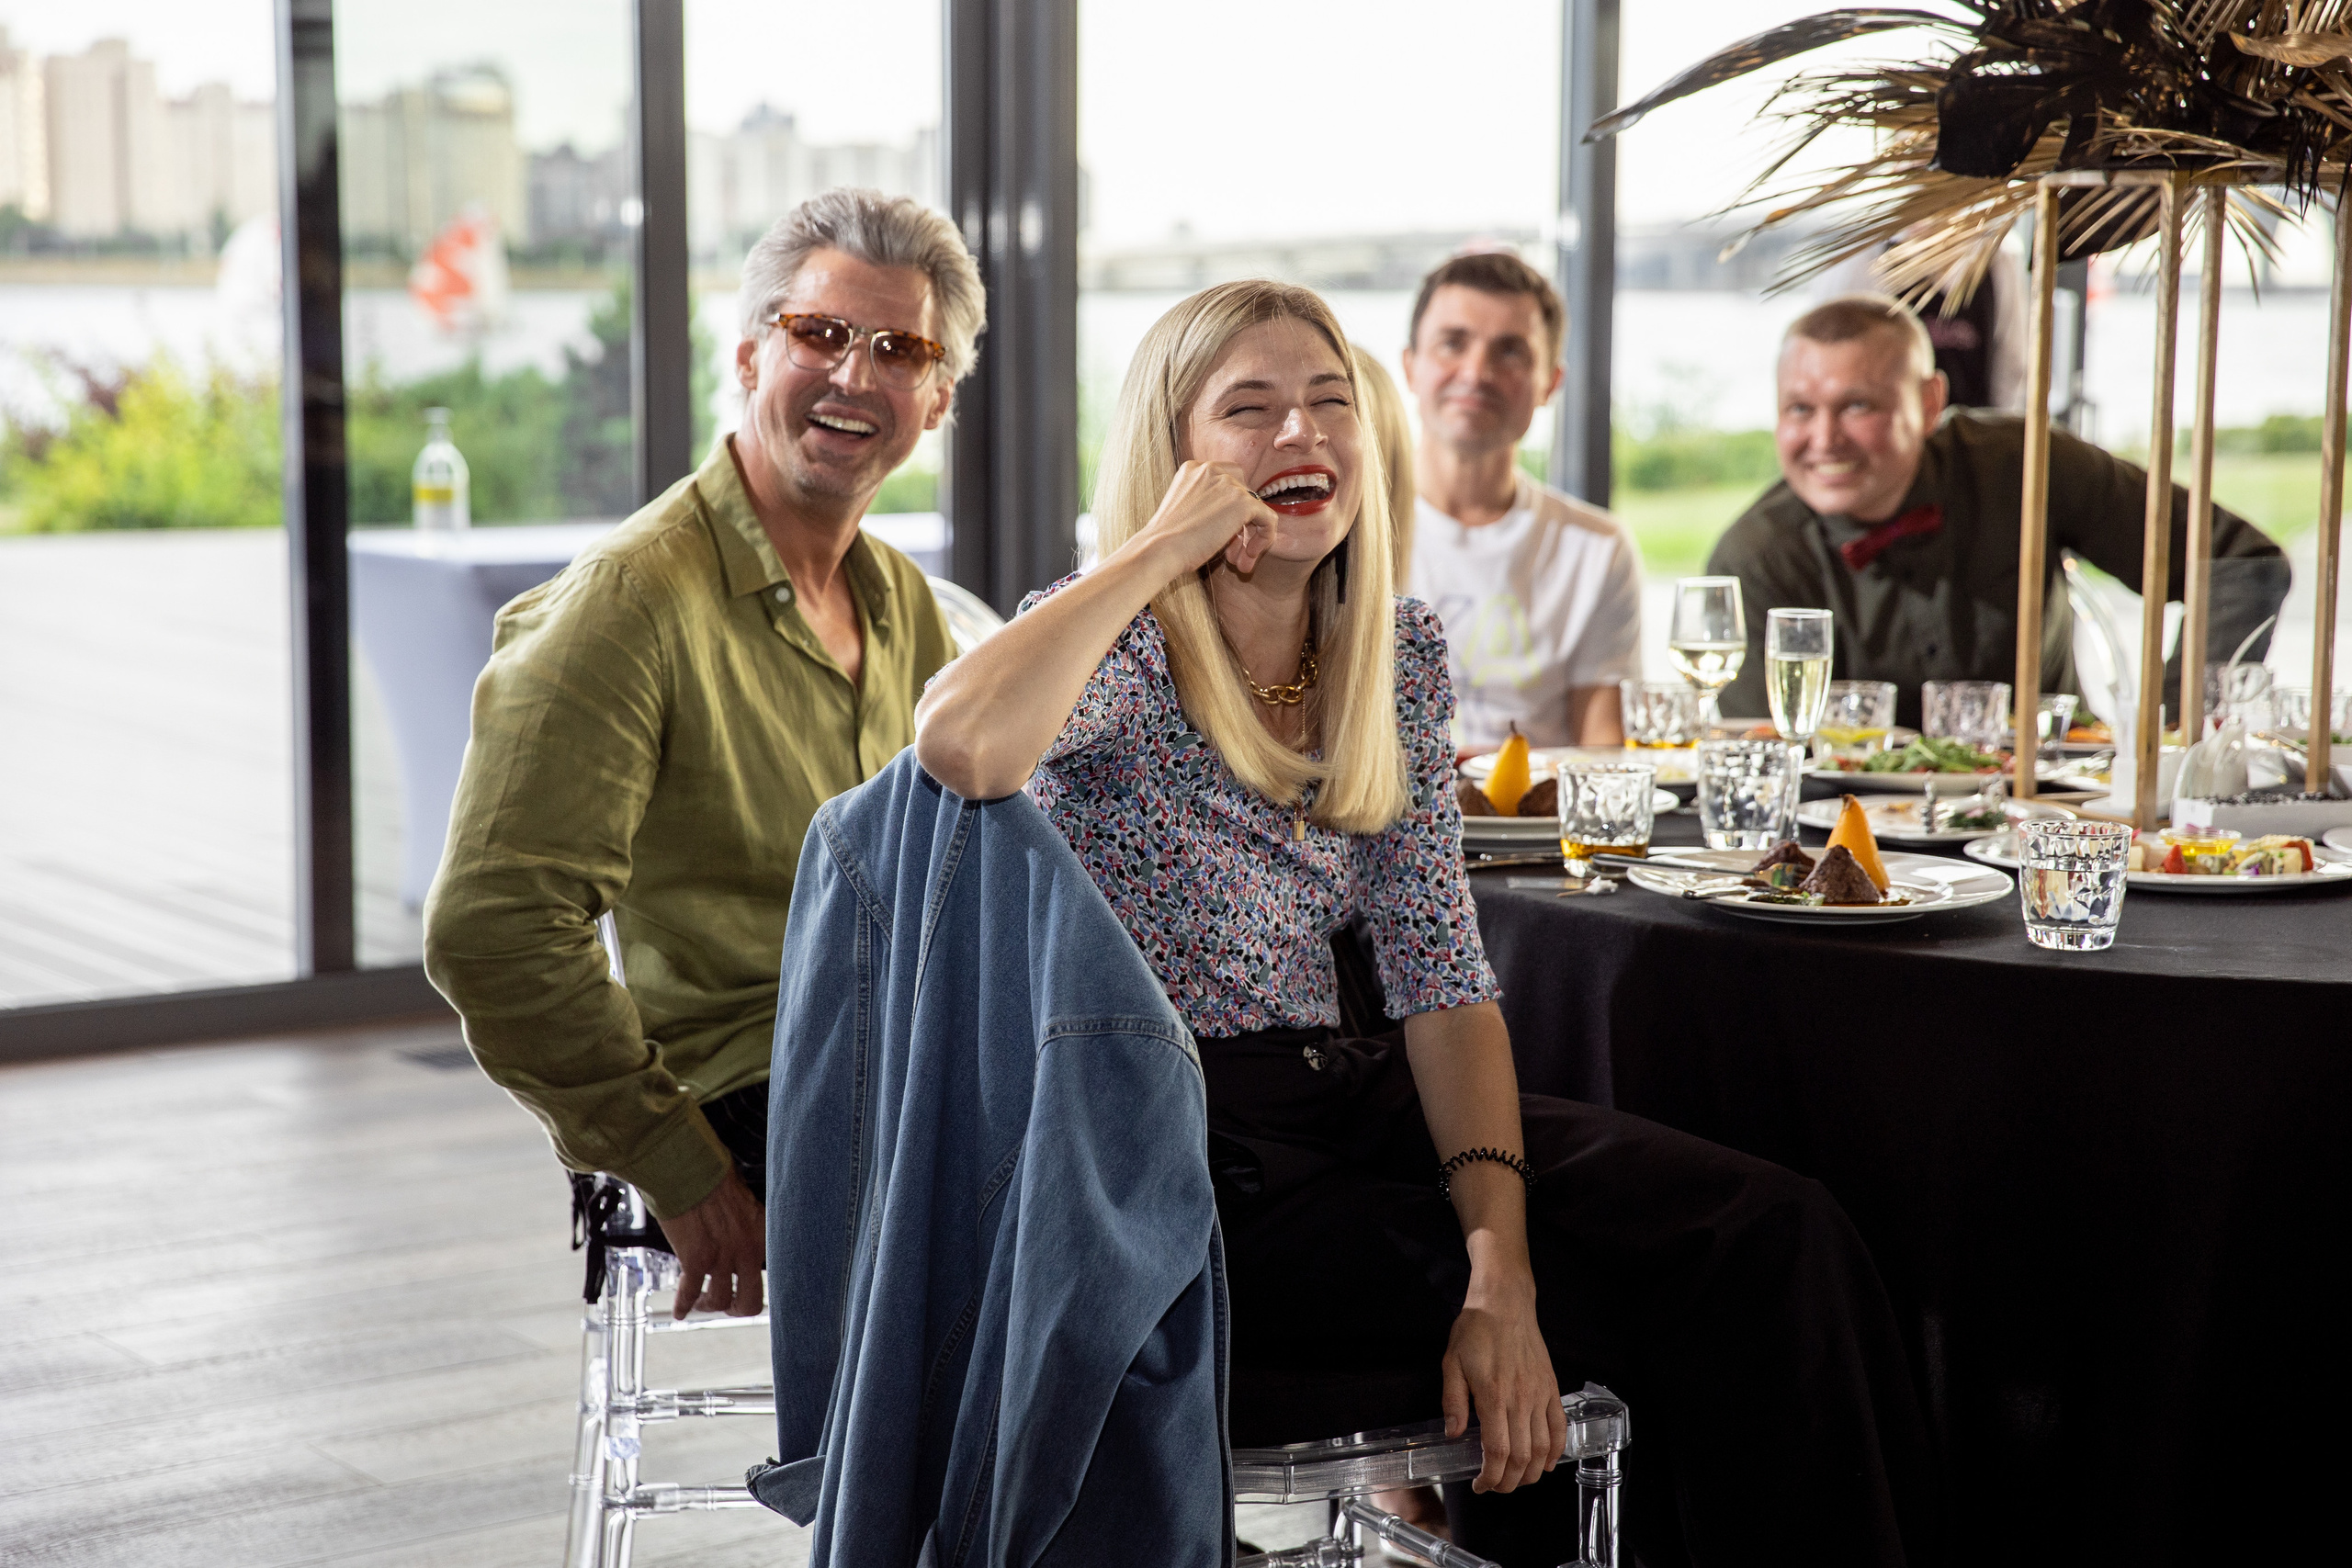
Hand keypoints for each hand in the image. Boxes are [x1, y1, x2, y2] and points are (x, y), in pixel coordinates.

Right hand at [661, 1169, 765, 1319]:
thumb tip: (739, 1232)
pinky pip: (689, 1293)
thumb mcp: (742, 1200)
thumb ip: (745, 1223)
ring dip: (708, 1304)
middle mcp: (747, 1250)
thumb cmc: (712, 1175)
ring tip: (700, 1300)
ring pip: (720, 1301)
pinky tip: (679, 1310)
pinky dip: (683, 1305)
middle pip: (750, 1301)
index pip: (772, 1273)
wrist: (689, 1168)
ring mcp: (722, 1258)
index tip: (747, 1287)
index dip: (757, 1284)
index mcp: (763, 1234)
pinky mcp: (695, 1260)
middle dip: (738, 1308)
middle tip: (728, 1306)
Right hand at [1134, 460, 1279, 575]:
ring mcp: (1228, 483)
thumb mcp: (1186, 513)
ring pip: (1256, 508)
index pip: (1227, 482)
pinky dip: (1265, 537)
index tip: (1223, 536)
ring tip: (1240, 561)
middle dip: (1242, 523)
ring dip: (1251, 536)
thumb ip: (1209, 507)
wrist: (1159, 549)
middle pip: (1243, 493)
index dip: (1230, 511)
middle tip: (1232, 552)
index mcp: (1193, 468)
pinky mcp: (1242, 502)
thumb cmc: (1167, 541)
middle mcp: (1211, 469)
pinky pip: (1268, 518)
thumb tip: (1237, 524)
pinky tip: (1249, 555)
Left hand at [1441, 1272, 1566, 1493]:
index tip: (1481, 1484)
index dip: (1490, 1477)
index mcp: (1493, 1395)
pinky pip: (1559, 1427)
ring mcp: (1539, 1394)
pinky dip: (1556, 1451)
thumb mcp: (1451, 1364)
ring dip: (1531, 1472)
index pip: (1497, 1452)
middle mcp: (1520, 1399)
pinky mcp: (1551, 1388)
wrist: (1504, 1303)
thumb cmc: (1476, 1330)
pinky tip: (1546, 1463)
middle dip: (1508, 1482)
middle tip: (1495, 1486)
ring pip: (1543, 1448)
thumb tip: (1454, 1435)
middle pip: (1521, 1457)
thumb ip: (1453, 1402)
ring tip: (1517, 1479)